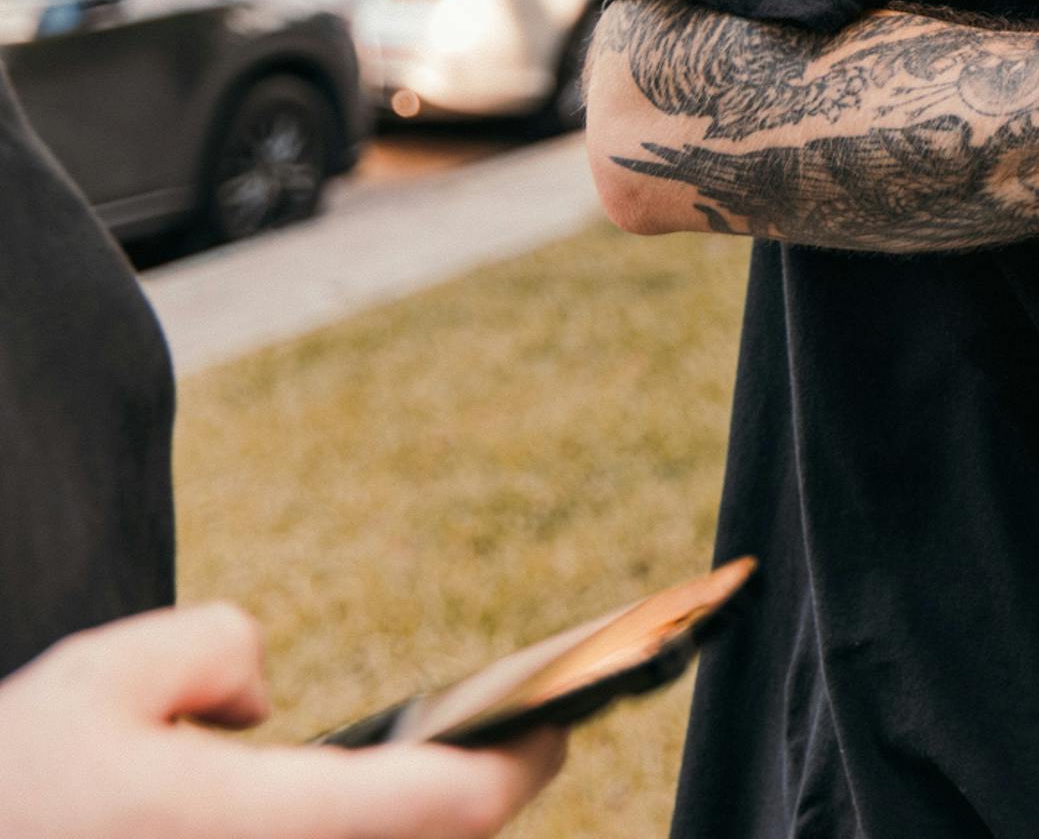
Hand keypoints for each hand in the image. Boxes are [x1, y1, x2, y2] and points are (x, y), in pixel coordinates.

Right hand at [0, 605, 566, 838]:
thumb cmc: (8, 793)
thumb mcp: (96, 680)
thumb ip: (209, 648)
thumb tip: (261, 699)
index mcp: (248, 823)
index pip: (447, 806)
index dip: (519, 766)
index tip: (555, 727)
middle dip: (474, 802)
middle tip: (510, 746)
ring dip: (413, 826)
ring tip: (442, 775)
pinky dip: (357, 837)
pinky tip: (357, 807)